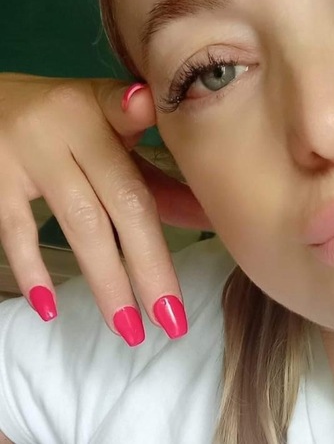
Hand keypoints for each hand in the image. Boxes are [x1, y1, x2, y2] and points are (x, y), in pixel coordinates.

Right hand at [0, 73, 210, 344]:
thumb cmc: (66, 118)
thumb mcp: (111, 130)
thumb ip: (153, 170)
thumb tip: (203, 215)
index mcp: (105, 114)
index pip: (144, 184)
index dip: (172, 229)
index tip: (197, 259)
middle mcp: (67, 130)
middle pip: (119, 208)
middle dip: (148, 270)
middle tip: (170, 324)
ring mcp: (24, 154)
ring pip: (77, 224)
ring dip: (106, 282)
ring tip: (129, 329)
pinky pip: (13, 228)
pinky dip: (31, 269)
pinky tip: (49, 308)